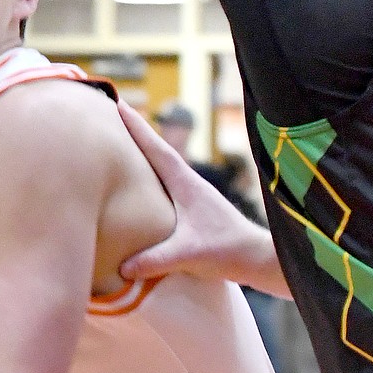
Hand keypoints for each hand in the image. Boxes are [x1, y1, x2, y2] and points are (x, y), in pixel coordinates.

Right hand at [115, 102, 290, 296]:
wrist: (259, 260)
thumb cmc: (228, 251)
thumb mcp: (188, 255)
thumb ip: (155, 259)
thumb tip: (122, 267)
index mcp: (187, 185)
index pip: (157, 150)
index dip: (136, 127)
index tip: (118, 104)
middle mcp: (190, 185)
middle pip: (157, 152)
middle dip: (134, 134)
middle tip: (112, 115)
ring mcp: (193, 197)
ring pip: (162, 170)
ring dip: (142, 157)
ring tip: (119, 148)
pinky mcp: (195, 211)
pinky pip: (165, 188)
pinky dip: (149, 180)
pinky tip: (141, 189)